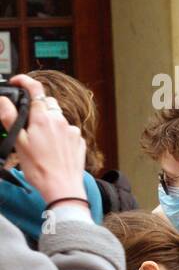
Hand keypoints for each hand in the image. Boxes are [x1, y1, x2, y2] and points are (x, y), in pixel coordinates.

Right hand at [3, 74, 85, 204]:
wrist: (62, 187)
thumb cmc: (40, 168)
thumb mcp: (18, 142)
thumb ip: (10, 118)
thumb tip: (3, 100)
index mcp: (44, 118)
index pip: (36, 90)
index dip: (25, 81)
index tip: (17, 82)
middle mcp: (61, 121)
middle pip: (48, 103)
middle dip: (36, 107)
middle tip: (26, 123)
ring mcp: (72, 131)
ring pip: (57, 118)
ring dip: (48, 123)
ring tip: (39, 142)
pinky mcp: (79, 142)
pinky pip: (67, 131)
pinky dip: (58, 135)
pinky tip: (52, 149)